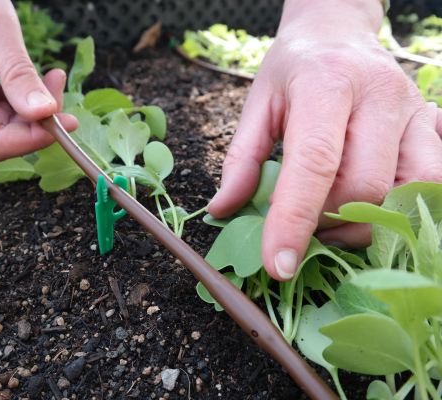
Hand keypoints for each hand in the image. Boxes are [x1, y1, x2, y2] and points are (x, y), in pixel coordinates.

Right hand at [0, 0, 77, 160]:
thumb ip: (19, 74)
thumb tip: (43, 113)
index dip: (33, 138)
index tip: (66, 121)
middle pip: (2, 137)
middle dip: (38, 119)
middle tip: (58, 84)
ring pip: (5, 129)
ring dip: (34, 109)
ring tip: (50, 77)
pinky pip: (1, 116)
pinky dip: (23, 102)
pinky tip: (34, 81)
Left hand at [209, 0, 441, 279]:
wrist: (338, 32)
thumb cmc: (293, 70)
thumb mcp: (257, 104)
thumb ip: (240, 160)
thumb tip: (222, 210)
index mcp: (326, 84)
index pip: (316, 163)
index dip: (296, 220)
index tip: (279, 265)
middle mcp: (380, 95)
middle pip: (363, 187)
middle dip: (327, 223)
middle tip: (302, 225)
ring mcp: (415, 110)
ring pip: (406, 191)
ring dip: (365, 221)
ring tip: (332, 215)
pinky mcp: (434, 124)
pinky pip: (432, 182)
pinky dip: (399, 207)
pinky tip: (368, 202)